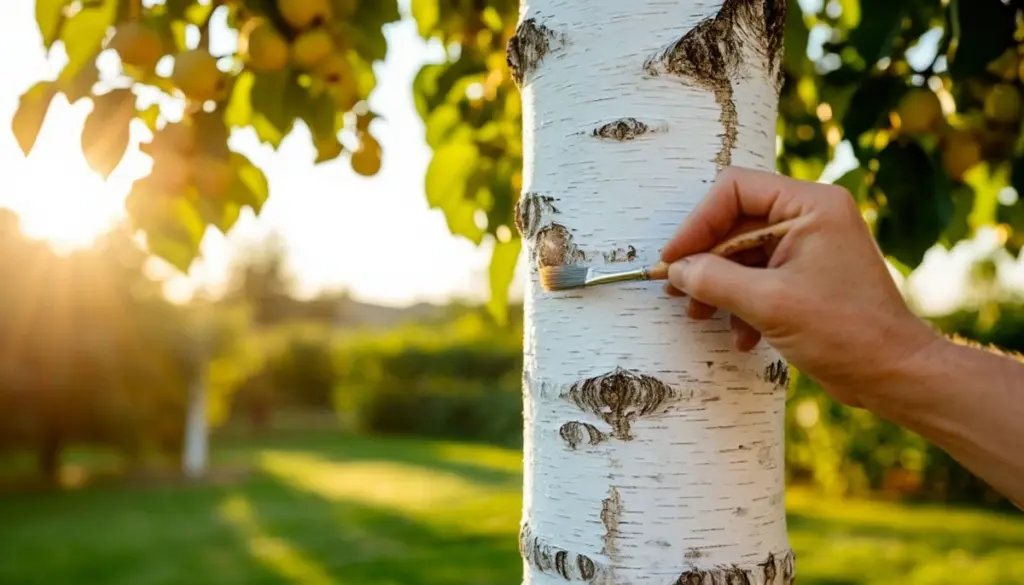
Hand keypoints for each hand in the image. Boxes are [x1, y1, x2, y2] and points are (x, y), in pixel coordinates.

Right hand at [660, 166, 941, 406]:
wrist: (894, 374)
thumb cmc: (844, 333)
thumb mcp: (768, 304)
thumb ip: (714, 280)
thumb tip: (676, 271)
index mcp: (810, 205)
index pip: (735, 190)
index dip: (697, 223)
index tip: (673, 261)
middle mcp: (811, 216)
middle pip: (735, 222)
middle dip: (705, 260)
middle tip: (677, 291)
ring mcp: (810, 246)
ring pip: (742, 252)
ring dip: (718, 286)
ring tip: (701, 316)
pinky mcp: (807, 276)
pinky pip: (758, 275)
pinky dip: (742, 303)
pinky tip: (741, 336)